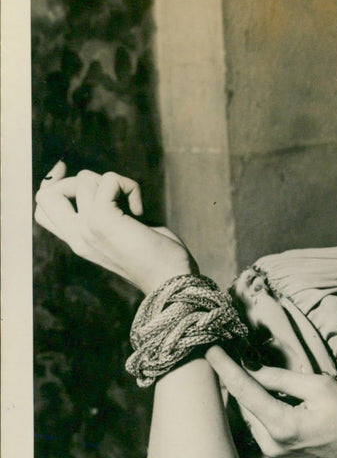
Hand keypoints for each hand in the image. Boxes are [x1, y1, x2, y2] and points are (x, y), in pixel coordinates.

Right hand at [34, 161, 195, 293]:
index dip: (54, 187)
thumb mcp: (122, 233)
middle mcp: (76, 236)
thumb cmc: (159, 258)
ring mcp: (86, 228)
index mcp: (78, 242)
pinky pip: (109, 180)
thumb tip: (104, 183)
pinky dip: (130, 186)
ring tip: (132, 208)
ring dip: (113, 184)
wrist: (172, 281)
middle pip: (45, 194)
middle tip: (109, 196)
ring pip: (84, 179)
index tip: (76, 176)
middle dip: (77, 181)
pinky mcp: (102, 219)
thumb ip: (106, 214)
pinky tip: (140, 211)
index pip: (43, 209)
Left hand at [205, 346, 336, 457]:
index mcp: (281, 425)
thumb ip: (283, 379)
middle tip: (230, 353)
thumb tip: (252, 369)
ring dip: (247, 393)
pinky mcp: (280, 455)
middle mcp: (271, 443)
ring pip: (250, 415)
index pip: (243, 391)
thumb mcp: (322, 388)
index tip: (209, 349)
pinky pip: (260, 425)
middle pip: (242, 404)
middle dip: (235, 378)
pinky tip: (266, 392)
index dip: (225, 368)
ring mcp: (274, 452)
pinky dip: (258, 406)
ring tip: (248, 370)